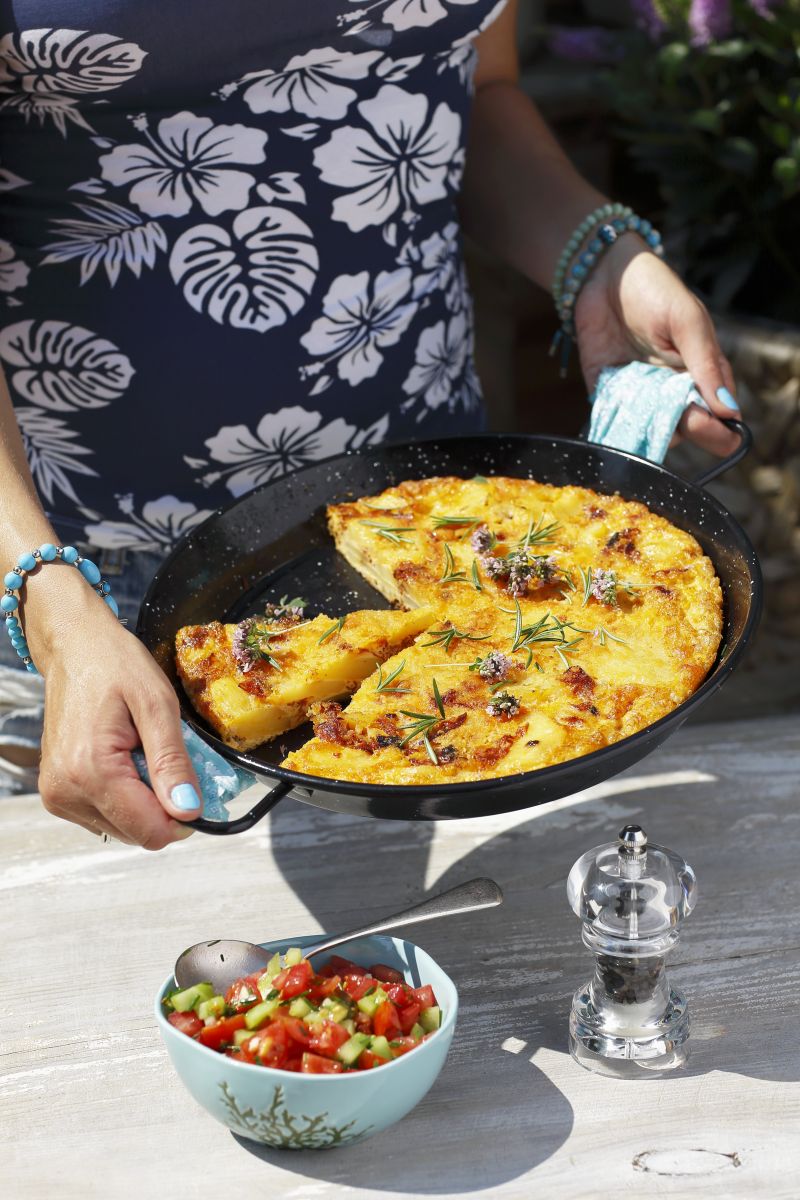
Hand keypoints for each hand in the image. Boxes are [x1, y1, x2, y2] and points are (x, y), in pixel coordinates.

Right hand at [33, 593, 201, 848]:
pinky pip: (105, 814)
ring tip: (141, 752)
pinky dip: (124, 795)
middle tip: (165, 757)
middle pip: (137, 833)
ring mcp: (58, 795)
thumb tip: (188, 809)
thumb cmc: (114, 665)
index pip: (149, 831)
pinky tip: (125, 759)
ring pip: (123, 827)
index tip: (193, 783)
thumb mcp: (158, 705)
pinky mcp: (57, 793)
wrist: (74, 647)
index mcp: (91, 772)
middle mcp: (66, 792)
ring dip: (143, 799)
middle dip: (162, 803)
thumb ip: (173, 762)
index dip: (182, 814)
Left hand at [574, 238, 739, 455]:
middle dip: (688, 431)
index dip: (719, 429)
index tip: (717, 431)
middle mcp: (671, 390)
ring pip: (649, 431)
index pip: (717, 415)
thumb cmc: (655, 290)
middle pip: (685, 428)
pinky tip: (619, 424)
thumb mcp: (687, 321)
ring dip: (651, 432)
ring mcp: (639, 394)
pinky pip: (613, 420)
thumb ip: (705, 364)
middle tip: (686, 421)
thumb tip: (728, 410)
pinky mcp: (607, 392)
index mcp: (701, 374)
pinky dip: (616, 427)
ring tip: (651, 416)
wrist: (603, 273)